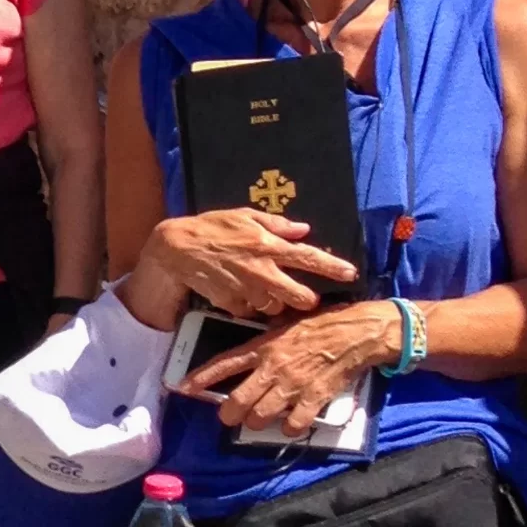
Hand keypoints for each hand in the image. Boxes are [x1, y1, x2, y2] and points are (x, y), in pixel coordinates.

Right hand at [135, 208, 357, 322]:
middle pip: (298, 296)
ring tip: (266, 293)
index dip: (332, 267)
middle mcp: (261, 270)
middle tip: (306, 297)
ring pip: (273, 307)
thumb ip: (276, 224)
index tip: (351, 274)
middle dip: (306, 299)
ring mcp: (245, 289)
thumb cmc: (211, 227)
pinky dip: (249, 305)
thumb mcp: (244, 216)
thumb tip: (303, 230)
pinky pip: (248, 310)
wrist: (175, 248)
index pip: (309, 258)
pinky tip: (242, 294)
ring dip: (275, 302)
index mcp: (268, 245)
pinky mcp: (229, 302)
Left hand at [188, 301, 402, 438]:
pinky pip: (294, 424)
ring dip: (256, 423)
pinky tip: (290, 425)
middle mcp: (272, 367)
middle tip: (230, 417)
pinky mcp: (314, 397)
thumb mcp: (287, 323)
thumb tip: (251, 349)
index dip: (201, 378)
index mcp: (263, 346)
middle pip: (237, 401)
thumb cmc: (324, 323)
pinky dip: (289, 429)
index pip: (223, 363)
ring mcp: (292, 384)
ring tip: (259, 421)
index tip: (184, 388)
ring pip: (260, 416)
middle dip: (228, 414)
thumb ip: (267, 338)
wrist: (360, 331)